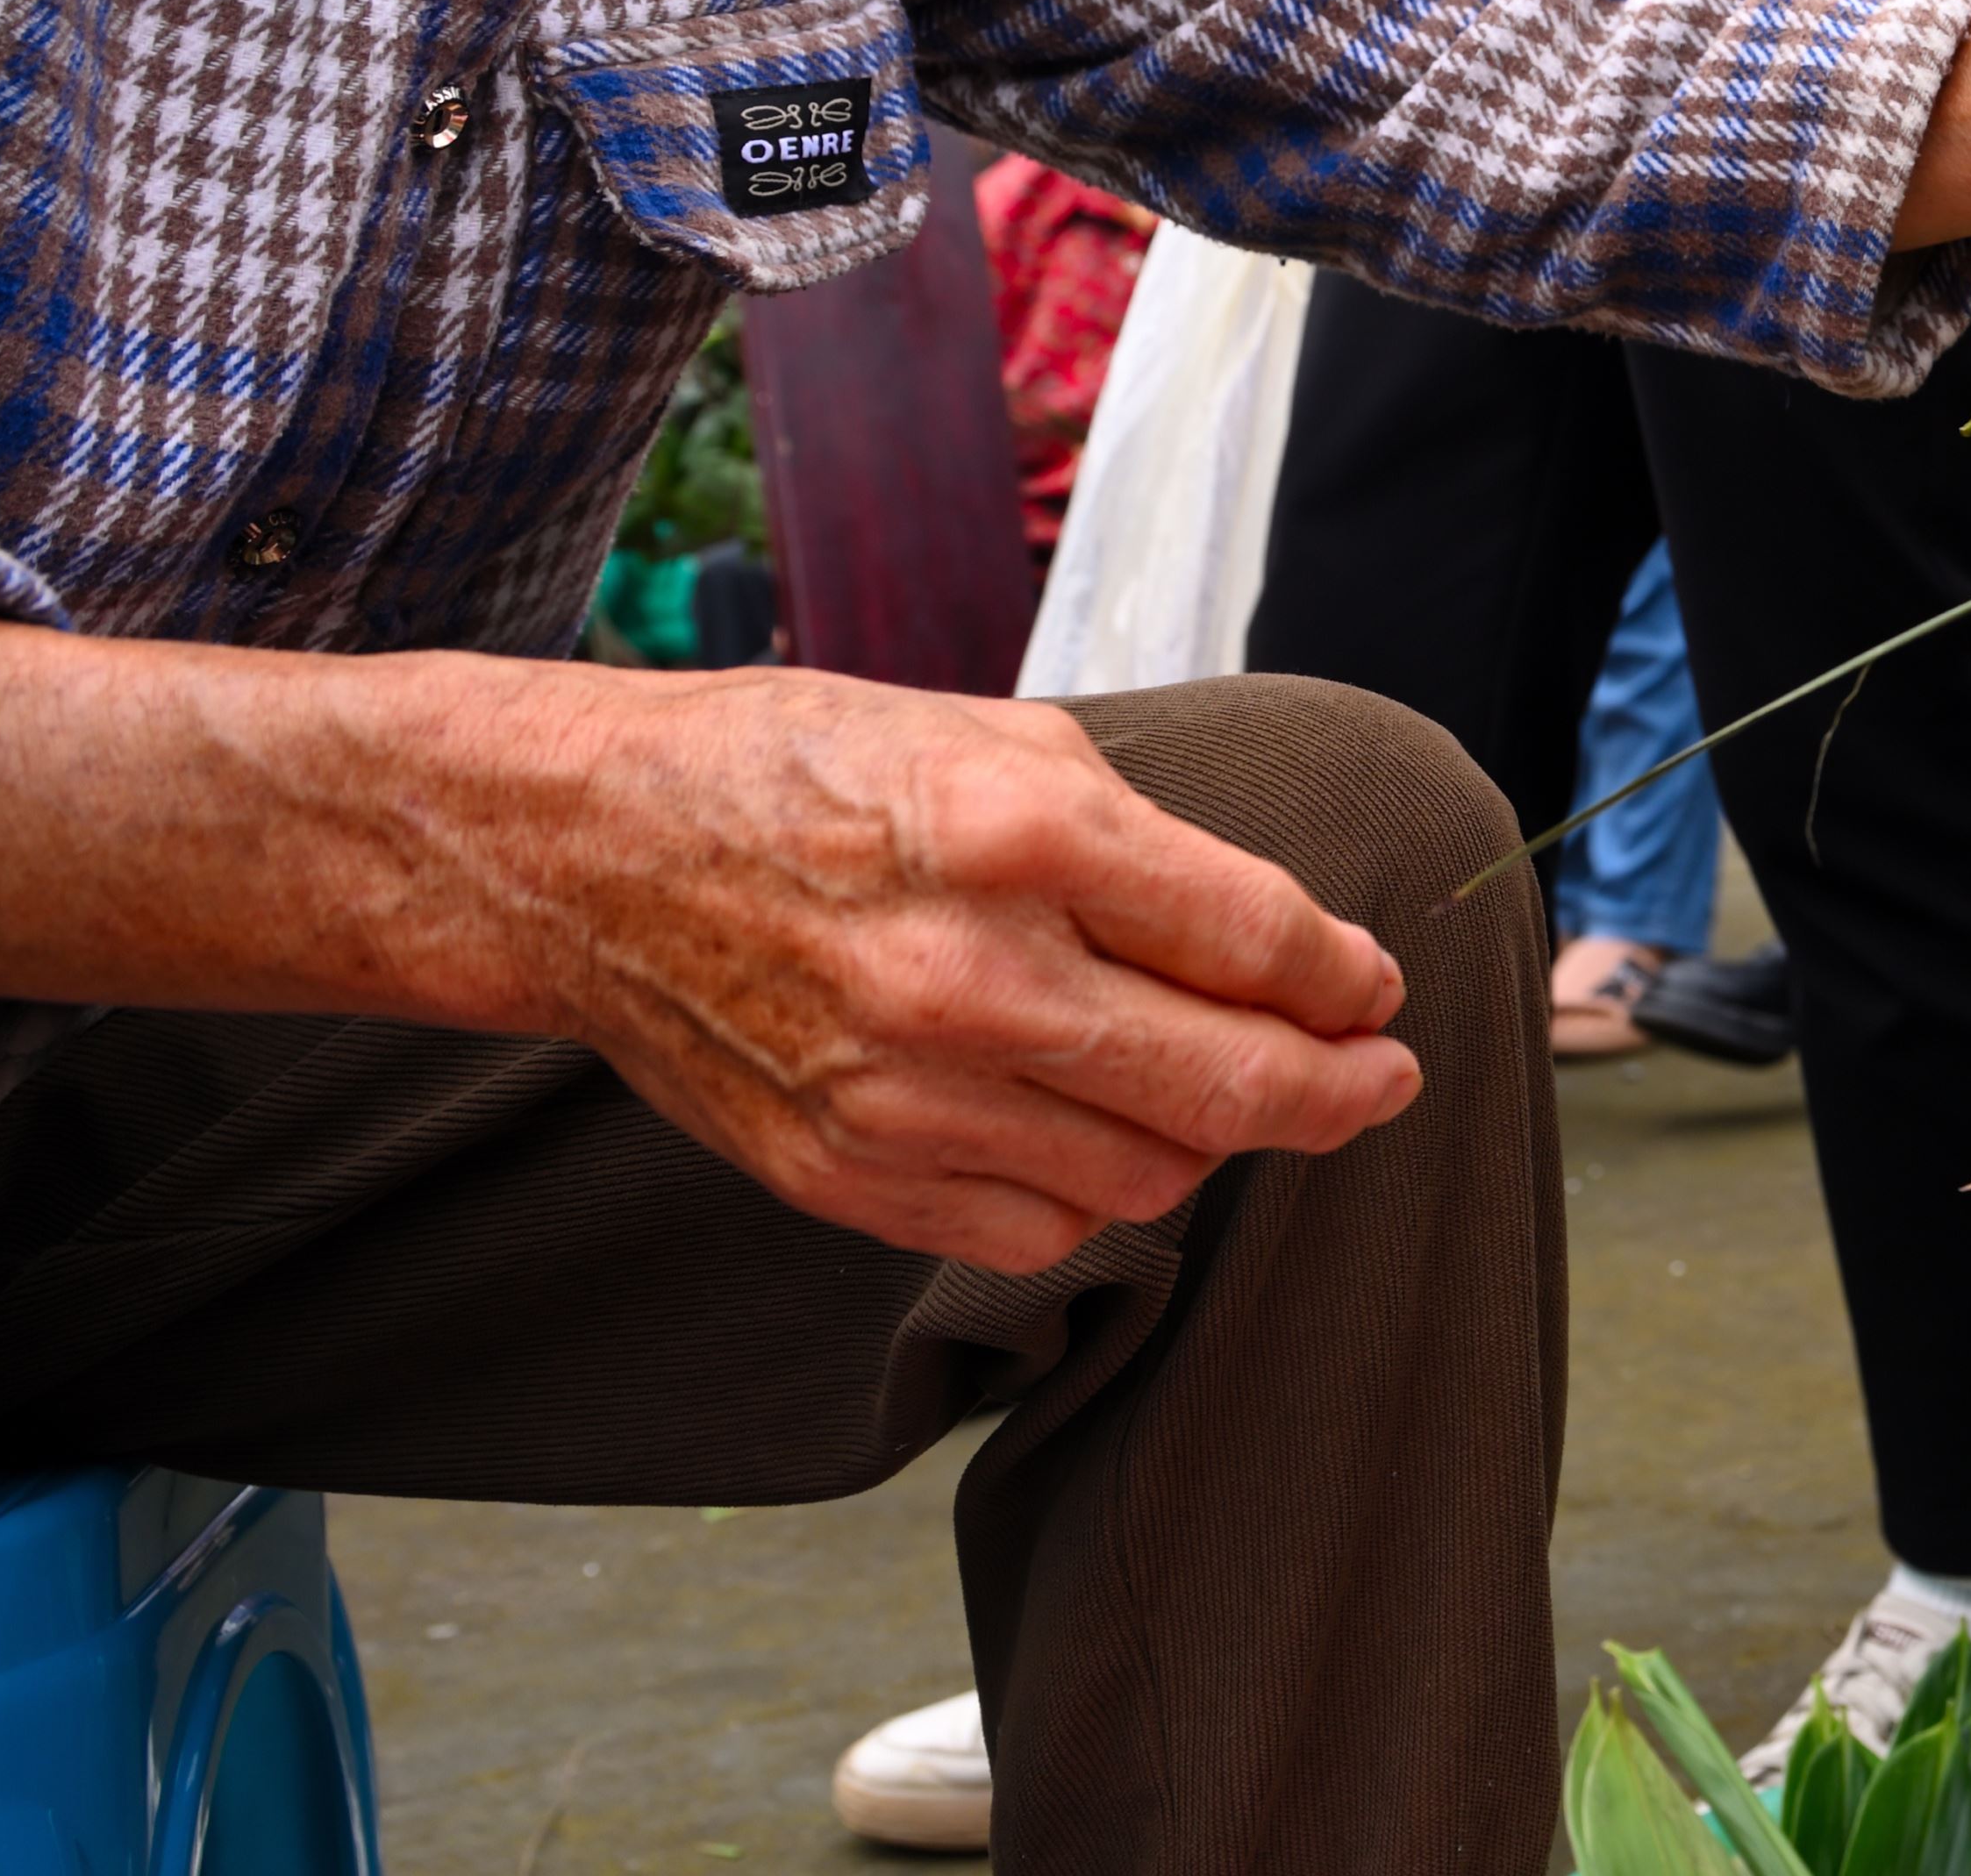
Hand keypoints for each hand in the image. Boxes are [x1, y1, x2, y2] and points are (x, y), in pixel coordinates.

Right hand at [0, 615, 1425, 1279]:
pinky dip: (1098, 1196)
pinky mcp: (845, 1174)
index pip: (1262, 940)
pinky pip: (1037, 1231)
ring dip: (1214, 1144)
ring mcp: (904, 1092)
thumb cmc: (810, 770)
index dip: (1350, 980)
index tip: (1378, 990)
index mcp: (1025, 831)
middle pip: (1230, 1086)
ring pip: (1148, 1178)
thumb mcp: (1004, 740)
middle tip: (1381, 1078)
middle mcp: (972, 975)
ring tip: (1224, 1093)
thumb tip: (1297, 950)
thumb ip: (1153, 851)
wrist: (589, 854)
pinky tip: (1101, 1136)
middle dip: (1340, 1090)